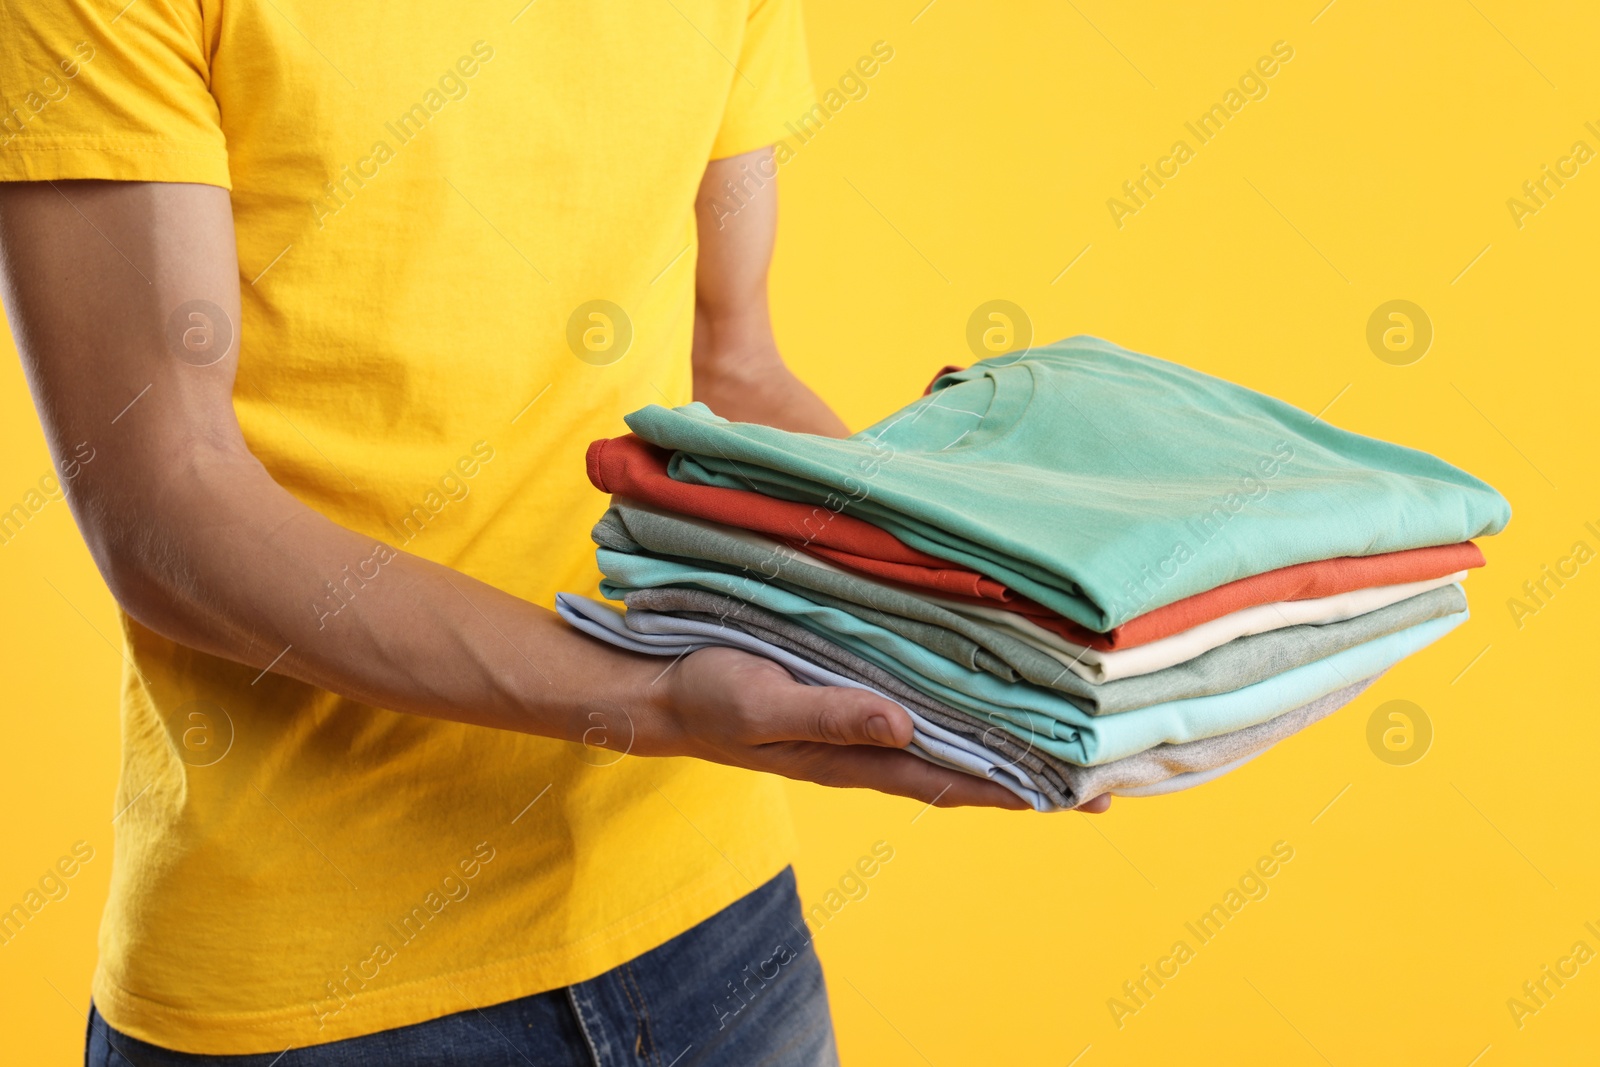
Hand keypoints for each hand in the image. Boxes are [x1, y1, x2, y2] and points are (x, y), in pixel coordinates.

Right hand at [636, 646, 1110, 812]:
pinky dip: (964, 711)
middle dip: (1031, 774)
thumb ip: (828, 716)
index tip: (1080, 795)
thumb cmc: (708, 698)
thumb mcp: (761, 704)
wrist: (660, 691)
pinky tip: (987, 699)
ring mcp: (860, 721)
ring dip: (1005, 743)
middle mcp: (869, 743)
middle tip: (1106, 775)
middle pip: (965, 766)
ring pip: (949, 739)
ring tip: (1066, 741)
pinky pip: (921, 708)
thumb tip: (902, 723)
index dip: (1014, 789)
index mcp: (854, 754)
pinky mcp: (848, 692)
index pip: (952, 779)